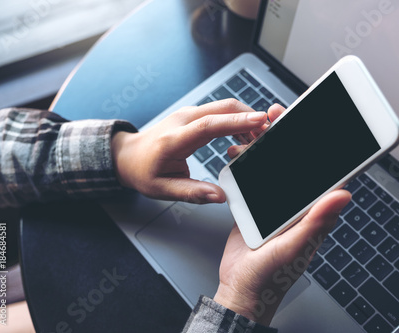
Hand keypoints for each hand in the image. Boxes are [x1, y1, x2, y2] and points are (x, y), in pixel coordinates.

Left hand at [111, 99, 267, 203]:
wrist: (129, 156)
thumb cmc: (143, 172)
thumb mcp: (163, 189)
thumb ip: (192, 192)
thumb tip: (220, 196)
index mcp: (175, 139)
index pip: (210, 125)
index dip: (237, 122)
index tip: (261, 121)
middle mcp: (183, 120)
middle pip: (223, 108)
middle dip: (250, 117)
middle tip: (270, 133)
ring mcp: (188, 114)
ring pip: (224, 107)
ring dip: (246, 119)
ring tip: (260, 138)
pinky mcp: (194, 115)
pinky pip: (220, 112)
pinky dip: (237, 120)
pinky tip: (245, 135)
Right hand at [213, 104, 351, 324]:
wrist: (241, 290)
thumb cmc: (271, 277)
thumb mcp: (294, 248)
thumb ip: (316, 222)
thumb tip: (344, 194)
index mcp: (311, 211)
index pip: (323, 173)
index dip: (322, 146)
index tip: (318, 122)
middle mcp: (295, 204)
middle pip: (295, 163)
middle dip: (287, 134)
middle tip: (277, 113)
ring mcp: (274, 203)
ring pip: (272, 166)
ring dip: (264, 144)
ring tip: (256, 125)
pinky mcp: (254, 205)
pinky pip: (253, 177)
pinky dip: (246, 161)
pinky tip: (240, 149)